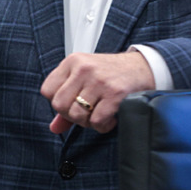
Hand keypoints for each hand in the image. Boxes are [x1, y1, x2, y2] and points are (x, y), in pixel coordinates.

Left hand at [40, 50, 154, 133]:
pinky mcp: (115, 93)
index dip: (58, 103)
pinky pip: (97, 121)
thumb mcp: (85, 78)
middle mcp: (83, 69)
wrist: (143, 67)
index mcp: (72, 62)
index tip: (71, 103)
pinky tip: (110, 117)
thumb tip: (54, 127)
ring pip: (77, 115)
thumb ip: (67, 100)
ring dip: (88, 122)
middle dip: (71, 116)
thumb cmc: (111, 73)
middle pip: (59, 105)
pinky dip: (103, 126)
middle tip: (85, 113)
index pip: (47, 90)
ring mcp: (99, 80)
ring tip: (98, 114)